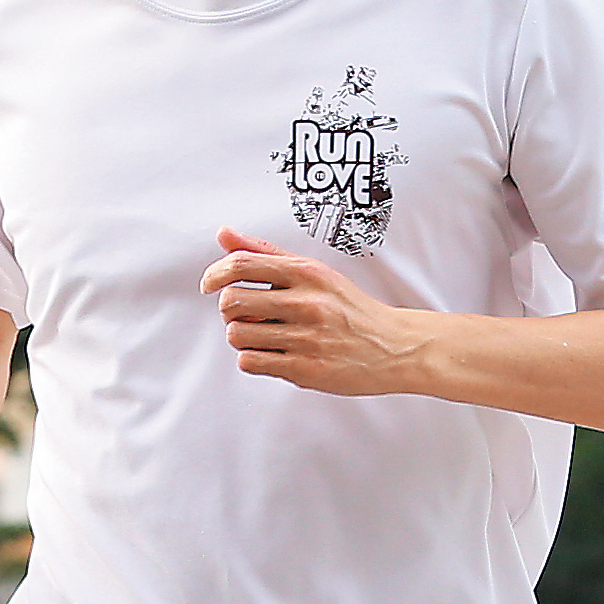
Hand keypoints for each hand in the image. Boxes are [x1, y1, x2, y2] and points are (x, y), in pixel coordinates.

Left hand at [203, 227, 428, 394]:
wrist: (394, 346)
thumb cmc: (349, 308)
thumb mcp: (313, 272)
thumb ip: (266, 253)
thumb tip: (224, 235)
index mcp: (306, 273)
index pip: (242, 264)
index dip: (215, 274)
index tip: (209, 284)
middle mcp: (306, 303)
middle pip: (232, 302)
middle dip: (231, 310)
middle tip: (248, 314)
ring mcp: (306, 337)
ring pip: (237, 334)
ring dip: (242, 337)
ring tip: (263, 336)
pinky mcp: (305, 369)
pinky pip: (250, 362)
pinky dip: (253, 359)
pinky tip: (273, 354)